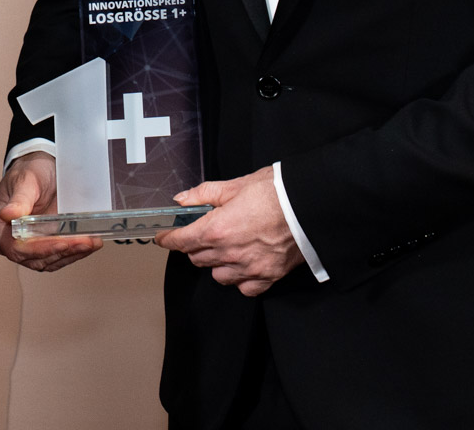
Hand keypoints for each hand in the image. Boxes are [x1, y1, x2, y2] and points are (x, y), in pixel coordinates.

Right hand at [0, 152, 101, 271]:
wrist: (42, 169)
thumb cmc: (29, 172)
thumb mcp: (25, 180)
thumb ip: (19, 199)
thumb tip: (8, 214)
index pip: (16, 247)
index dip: (39, 250)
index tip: (61, 243)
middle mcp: (9, 240)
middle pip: (34, 258)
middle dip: (61, 251)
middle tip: (84, 242)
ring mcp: (27, 245)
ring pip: (48, 260)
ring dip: (71, 254)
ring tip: (90, 243)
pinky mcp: (43, 245)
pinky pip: (57, 256)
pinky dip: (74, 252)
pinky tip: (87, 244)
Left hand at [154, 168, 302, 296]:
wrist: (309, 206)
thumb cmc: (276, 192)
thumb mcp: (236, 185)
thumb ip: (205, 194)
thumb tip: (183, 199)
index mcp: (217, 229)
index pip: (182, 241)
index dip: (169, 239)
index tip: (164, 238)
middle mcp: (229, 253)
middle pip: (197, 258)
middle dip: (195, 246)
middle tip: (203, 234)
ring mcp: (248, 268)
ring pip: (218, 275)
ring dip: (216, 263)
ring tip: (226, 248)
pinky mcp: (267, 277)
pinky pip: (244, 287)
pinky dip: (240, 278)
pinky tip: (244, 264)